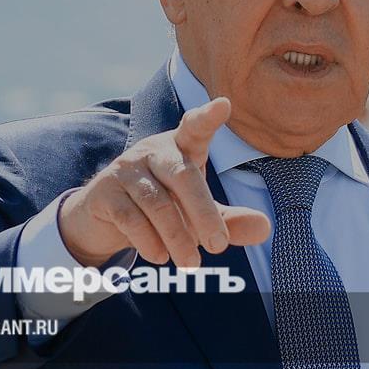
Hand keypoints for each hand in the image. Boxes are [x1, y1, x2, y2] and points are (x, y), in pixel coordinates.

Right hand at [58, 97, 271, 267]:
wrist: (103, 221)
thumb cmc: (161, 209)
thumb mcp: (197, 216)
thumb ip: (229, 221)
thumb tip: (265, 228)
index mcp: (179, 148)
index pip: (194, 128)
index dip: (208, 117)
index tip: (224, 105)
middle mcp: (152, 151)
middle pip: (183, 175)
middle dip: (203, 212)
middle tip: (219, 246)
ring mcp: (125, 169)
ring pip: (157, 202)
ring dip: (177, 236)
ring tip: (191, 263)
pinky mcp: (104, 192)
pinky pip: (131, 217)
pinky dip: (149, 241)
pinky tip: (160, 257)